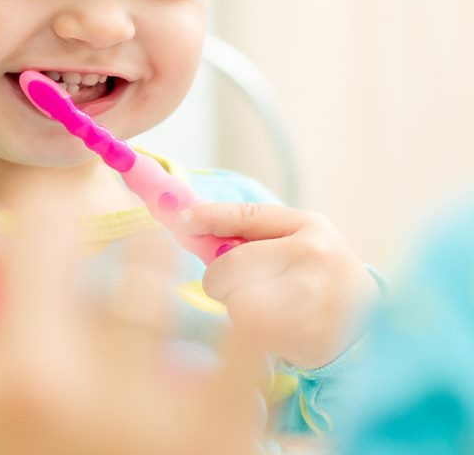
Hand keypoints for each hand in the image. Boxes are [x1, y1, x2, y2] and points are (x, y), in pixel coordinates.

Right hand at [0, 184, 265, 454]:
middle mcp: (28, 381)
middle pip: (45, 215)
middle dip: (46, 234)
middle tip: (56, 268)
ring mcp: (129, 404)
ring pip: (144, 261)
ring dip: (134, 282)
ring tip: (131, 332)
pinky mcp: (217, 428)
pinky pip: (244, 320)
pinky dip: (239, 314)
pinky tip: (214, 333)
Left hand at [182, 202, 379, 368]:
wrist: (372, 323)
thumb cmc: (319, 274)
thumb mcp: (297, 239)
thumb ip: (250, 232)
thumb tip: (189, 225)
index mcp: (309, 228)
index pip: (245, 215)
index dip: (207, 216)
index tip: (181, 221)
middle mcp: (313, 258)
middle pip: (228, 268)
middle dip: (221, 280)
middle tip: (241, 286)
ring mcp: (312, 300)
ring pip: (235, 304)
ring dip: (238, 309)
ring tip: (267, 310)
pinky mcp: (307, 339)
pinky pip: (250, 335)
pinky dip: (253, 335)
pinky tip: (278, 330)